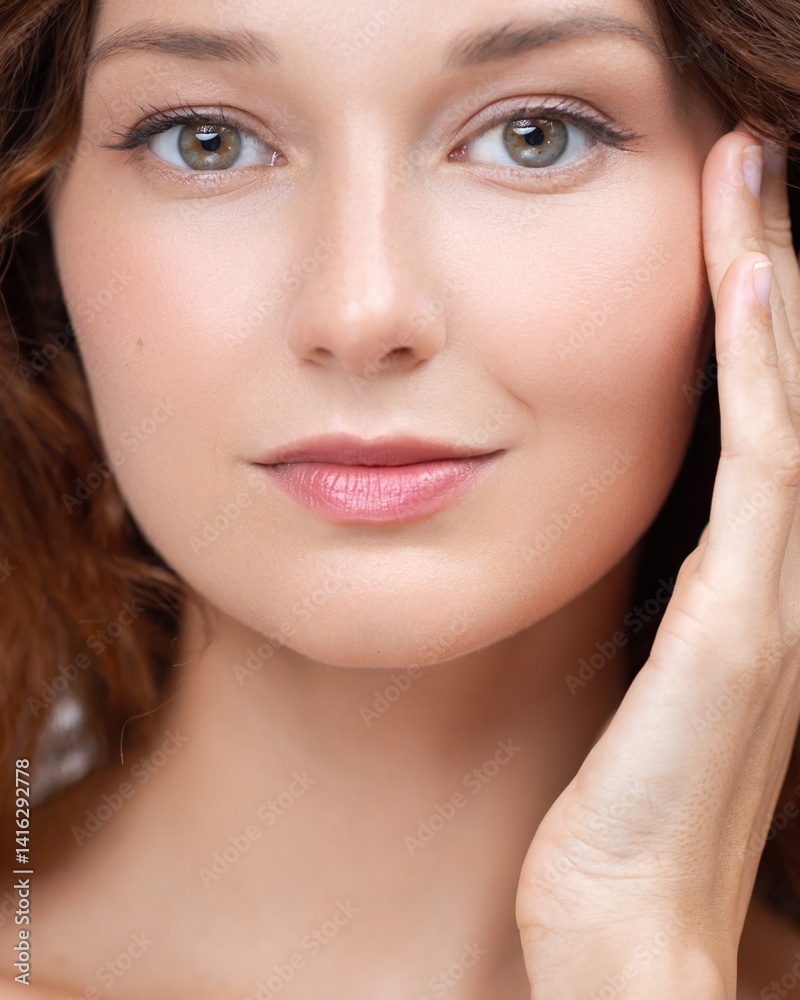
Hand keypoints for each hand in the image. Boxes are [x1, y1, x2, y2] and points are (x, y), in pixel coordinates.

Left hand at [514, 125, 799, 999]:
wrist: (622, 917)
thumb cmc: (621, 809)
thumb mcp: (638, 676)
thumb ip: (659, 601)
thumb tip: (636, 538)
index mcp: (751, 584)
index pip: (763, 417)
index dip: (756, 316)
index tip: (729, 226)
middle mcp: (781, 578)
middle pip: (785, 389)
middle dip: (772, 268)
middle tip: (751, 167)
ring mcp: (772, 598)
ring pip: (785, 407)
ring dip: (771, 287)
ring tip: (752, 181)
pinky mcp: (738, 628)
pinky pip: (763, 474)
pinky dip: (764, 376)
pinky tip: (749, 287)